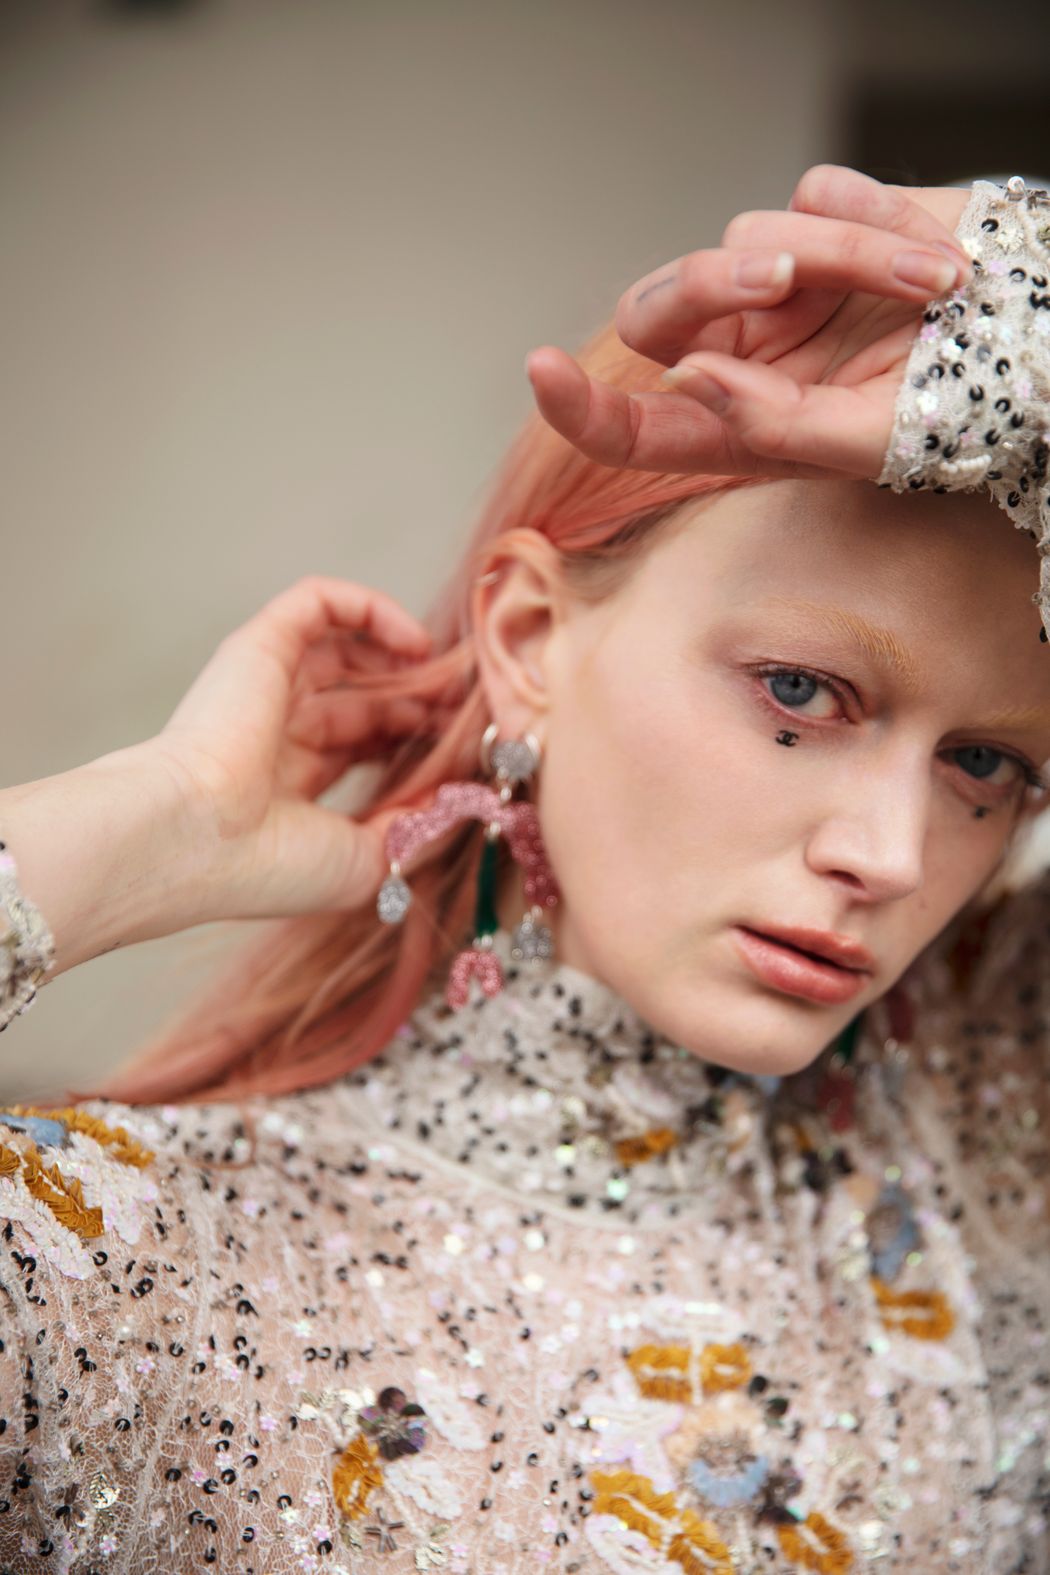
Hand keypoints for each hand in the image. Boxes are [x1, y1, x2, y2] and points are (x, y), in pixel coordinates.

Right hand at [142, 575, 436, 922]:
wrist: (196, 840)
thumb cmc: (268, 867)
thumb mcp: (365, 861)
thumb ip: (415, 828)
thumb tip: (459, 800)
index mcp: (291, 783)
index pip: (365, 745)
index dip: (416, 740)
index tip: (464, 748)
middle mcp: (278, 730)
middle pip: (363, 698)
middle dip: (419, 702)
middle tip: (466, 711)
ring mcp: (267, 685)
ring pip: (346, 647)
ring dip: (403, 657)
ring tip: (447, 679)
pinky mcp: (260, 645)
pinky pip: (318, 602)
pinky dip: (370, 608)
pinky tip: (415, 642)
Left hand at [525, 164, 973, 481]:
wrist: (1042, 333)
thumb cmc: (960, 408)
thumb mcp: (870, 442)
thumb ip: (773, 427)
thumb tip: (692, 379)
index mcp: (737, 429)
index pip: (631, 428)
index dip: (580, 408)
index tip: (542, 370)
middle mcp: (743, 356)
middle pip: (661, 308)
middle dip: (711, 279)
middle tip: (781, 277)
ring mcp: (779, 288)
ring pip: (751, 235)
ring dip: (846, 252)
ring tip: (931, 285)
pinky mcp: (822, 224)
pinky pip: (815, 192)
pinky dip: (877, 217)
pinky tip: (929, 252)